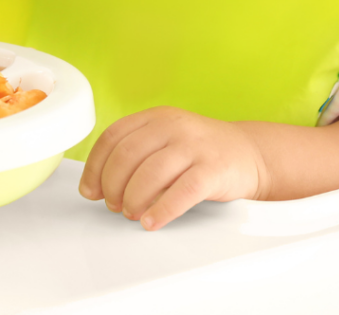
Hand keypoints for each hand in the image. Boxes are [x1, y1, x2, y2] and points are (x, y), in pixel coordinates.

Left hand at [78, 107, 266, 230]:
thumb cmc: (199, 151)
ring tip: (132, 213)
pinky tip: (152, 221)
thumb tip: (98, 184)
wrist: (247, 152)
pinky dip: (161, 210)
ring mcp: (194, 146)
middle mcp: (173, 126)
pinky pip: (182, 192)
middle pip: (127, 155)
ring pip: (150, 173)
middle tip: (114, 205)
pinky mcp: (213, 169)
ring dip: (133, 199)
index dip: (95, 167)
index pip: (112, 136)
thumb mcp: (165, 139)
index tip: (90, 190)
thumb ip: (135, 154)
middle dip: (113, 186)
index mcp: (155, 117)